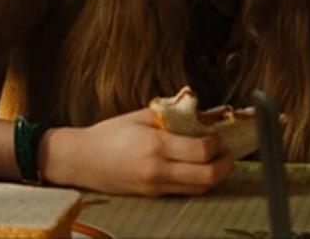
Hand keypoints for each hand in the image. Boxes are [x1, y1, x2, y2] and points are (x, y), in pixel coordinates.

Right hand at [48, 108, 233, 195]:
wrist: (82, 159)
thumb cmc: (108, 134)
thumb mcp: (139, 116)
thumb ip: (169, 115)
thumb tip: (197, 115)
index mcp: (155, 145)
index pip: (201, 150)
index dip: (216, 143)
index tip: (215, 135)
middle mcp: (157, 169)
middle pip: (207, 176)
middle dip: (224, 165)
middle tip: (227, 153)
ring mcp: (155, 185)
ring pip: (199, 188)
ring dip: (214, 176)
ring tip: (215, 161)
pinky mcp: (152, 194)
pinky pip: (183, 191)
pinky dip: (196, 181)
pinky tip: (195, 168)